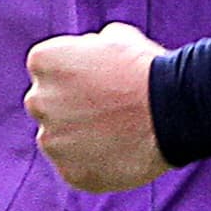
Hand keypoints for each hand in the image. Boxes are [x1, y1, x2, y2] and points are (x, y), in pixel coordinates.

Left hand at [26, 24, 170, 192]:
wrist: (173, 110)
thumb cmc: (148, 69)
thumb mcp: (117, 37)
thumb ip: (90, 47)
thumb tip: (89, 55)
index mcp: (43, 62)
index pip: (48, 69)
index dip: (77, 74)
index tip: (103, 79)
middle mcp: (38, 101)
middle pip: (47, 105)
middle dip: (70, 106)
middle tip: (109, 109)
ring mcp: (52, 141)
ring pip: (60, 140)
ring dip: (80, 137)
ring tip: (119, 133)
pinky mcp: (70, 173)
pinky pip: (76, 168)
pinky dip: (94, 164)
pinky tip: (121, 154)